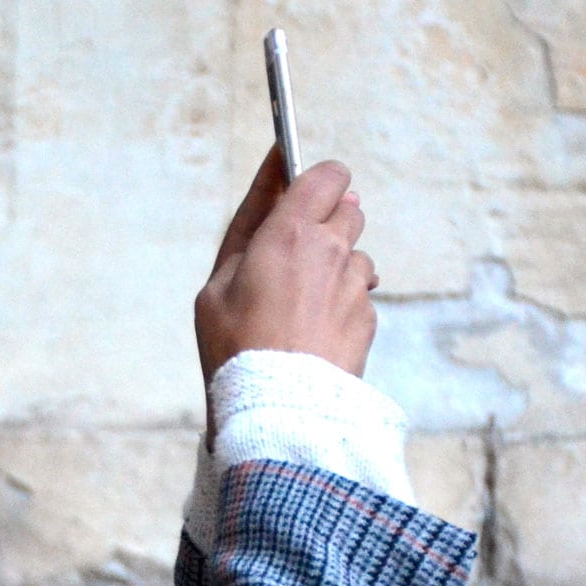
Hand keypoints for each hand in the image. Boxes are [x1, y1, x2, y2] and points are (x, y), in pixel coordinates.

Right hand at [195, 144, 378, 443]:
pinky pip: (359, 297)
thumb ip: (250, 228)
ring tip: (299, 309)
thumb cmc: (234, 347)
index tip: (300, 192)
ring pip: (355, 257)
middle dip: (326, 225)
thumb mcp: (216, 285)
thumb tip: (280, 181)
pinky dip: (341, 307)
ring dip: (335, 270)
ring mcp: (355, 286)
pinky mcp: (369, 319)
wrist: (276, 410)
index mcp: (289, 233)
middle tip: (293, 259)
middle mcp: (331, 251)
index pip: (326, 175)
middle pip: (348, 210)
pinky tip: (313, 335)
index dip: (316, 179)